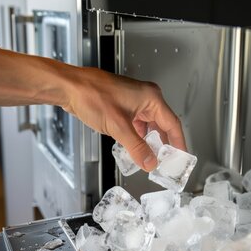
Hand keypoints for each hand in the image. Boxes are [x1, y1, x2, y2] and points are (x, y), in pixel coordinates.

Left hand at [61, 66, 185, 171]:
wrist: (69, 88)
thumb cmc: (91, 96)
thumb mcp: (118, 127)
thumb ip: (137, 147)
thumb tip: (150, 162)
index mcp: (150, 97)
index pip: (172, 123)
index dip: (178, 142)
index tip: (181, 157)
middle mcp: (145, 98)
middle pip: (161, 126)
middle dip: (163, 145)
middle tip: (166, 162)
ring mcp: (133, 102)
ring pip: (148, 127)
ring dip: (148, 143)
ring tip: (150, 159)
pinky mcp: (123, 107)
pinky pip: (136, 125)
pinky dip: (137, 138)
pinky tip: (134, 149)